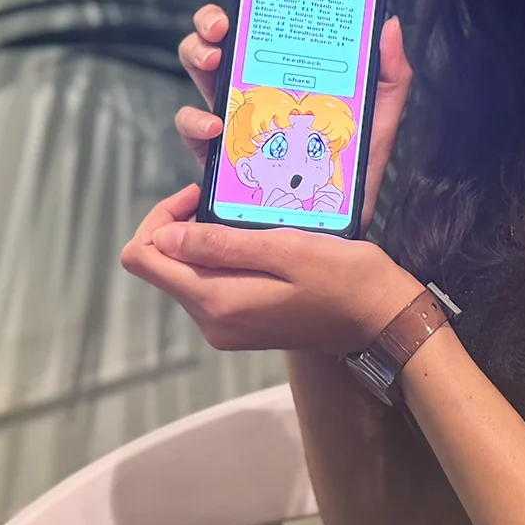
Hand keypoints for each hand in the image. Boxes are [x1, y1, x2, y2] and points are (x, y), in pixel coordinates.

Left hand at [120, 185, 424, 352]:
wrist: (381, 318)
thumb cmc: (343, 276)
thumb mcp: (286, 248)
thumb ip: (220, 245)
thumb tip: (162, 237)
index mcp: (215, 301)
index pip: (142, 258)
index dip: (158, 219)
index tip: (198, 196)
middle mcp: (210, 322)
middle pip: (161, 267)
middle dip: (180, 228)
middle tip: (223, 200)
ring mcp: (225, 328)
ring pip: (185, 275)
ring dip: (203, 243)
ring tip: (247, 220)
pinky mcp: (241, 327)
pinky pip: (210, 287)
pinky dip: (221, 260)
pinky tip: (256, 244)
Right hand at [174, 7, 413, 219]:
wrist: (338, 225)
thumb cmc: (354, 167)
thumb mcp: (377, 118)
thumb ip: (389, 74)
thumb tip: (388, 25)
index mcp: (284, 76)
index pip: (255, 31)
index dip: (244, 10)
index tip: (244, 4)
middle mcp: (252, 93)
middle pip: (215, 45)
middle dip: (208, 28)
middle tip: (222, 31)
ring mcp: (232, 122)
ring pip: (196, 79)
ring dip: (196, 60)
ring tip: (214, 66)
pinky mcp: (218, 156)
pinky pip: (192, 132)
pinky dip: (195, 123)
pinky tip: (216, 126)